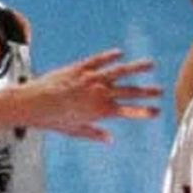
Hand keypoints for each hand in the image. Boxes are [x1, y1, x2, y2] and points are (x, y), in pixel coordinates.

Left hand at [22, 48, 161, 141]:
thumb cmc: (52, 120)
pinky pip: (99, 60)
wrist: (32, 103)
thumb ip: (94, 133)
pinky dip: (110, 57)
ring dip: (136, 68)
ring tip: (150, 64)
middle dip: (147, 91)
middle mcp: (99, 93)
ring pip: (119, 71)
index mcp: (100, 111)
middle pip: (129, 91)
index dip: (144, 111)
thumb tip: (109, 139)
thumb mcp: (75, 130)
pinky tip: (120, 53)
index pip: (128, 111)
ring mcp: (91, 78)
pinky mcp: (80, 68)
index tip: (157, 112)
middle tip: (160, 91)